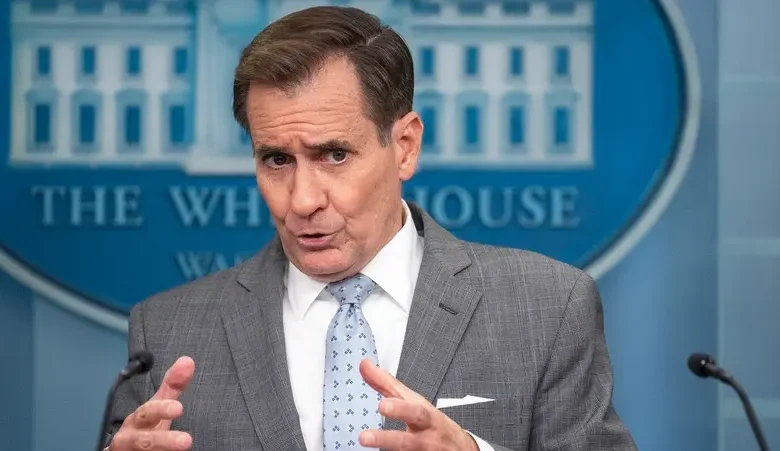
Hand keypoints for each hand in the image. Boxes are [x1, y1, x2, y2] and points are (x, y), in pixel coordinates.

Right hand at [109, 356, 195, 450]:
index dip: (161, 410)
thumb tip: (188, 361)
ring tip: (184, 448)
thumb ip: (172, 386)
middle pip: (143, 440)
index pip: (146, 413)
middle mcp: (130, 438)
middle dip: (164, 440)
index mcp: (136, 420)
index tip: (178, 408)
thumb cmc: (144, 426)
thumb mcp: (158, 405)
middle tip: (186, 441)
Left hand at [357, 359, 478, 450]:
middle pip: (408, 440)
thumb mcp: (413, 401)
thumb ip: (387, 384)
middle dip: (388, 438)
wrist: (459, 449)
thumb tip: (365, 366)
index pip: (415, 411)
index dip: (399, 408)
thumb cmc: (432, 422)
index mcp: (426, 418)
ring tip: (364, 442)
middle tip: (365, 436)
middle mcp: (425, 439)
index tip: (383, 405)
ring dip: (386, 448)